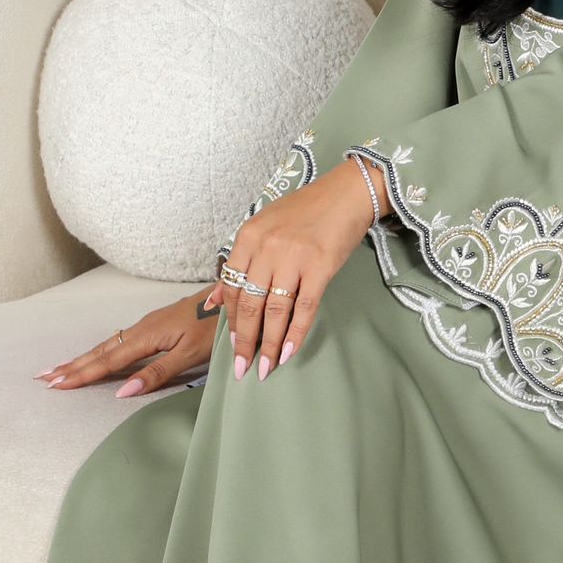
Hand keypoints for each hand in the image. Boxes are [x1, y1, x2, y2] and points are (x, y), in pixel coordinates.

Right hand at [35, 288, 224, 398]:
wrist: (235, 297)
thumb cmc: (217, 327)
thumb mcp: (191, 354)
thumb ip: (158, 373)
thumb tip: (123, 391)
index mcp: (148, 336)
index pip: (108, 361)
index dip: (82, 374)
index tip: (57, 385)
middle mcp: (143, 328)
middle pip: (101, 351)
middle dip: (73, 365)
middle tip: (45, 378)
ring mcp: (149, 325)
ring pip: (109, 344)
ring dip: (84, 358)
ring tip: (62, 368)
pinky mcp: (156, 324)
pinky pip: (121, 340)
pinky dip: (102, 350)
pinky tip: (99, 355)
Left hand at [216, 158, 381, 380]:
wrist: (346, 194)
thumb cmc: (306, 211)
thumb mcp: (264, 228)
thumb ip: (240, 263)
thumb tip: (216, 301)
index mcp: (248, 236)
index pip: (233, 288)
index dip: (232, 322)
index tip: (234, 346)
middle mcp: (267, 247)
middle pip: (250, 303)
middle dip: (245, 341)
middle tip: (243, 368)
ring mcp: (294, 257)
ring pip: (274, 310)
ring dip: (269, 344)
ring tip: (265, 367)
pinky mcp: (320, 266)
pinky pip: (304, 307)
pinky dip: (296, 332)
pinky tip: (289, 352)